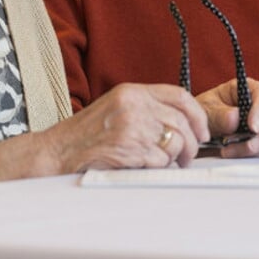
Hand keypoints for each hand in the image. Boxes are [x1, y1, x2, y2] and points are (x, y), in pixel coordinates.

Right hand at [0, 83, 207, 177]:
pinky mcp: (130, 148)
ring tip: (166, 163)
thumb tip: (181, 124)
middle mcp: (134, 104)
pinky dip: (160, 168)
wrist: (56, 151)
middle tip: (189, 156)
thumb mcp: (116, 108)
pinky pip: (161, 160)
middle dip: (192, 142)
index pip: (179, 96)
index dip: (198, 115)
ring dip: (176, 158)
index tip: (202, 130)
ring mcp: (132, 126)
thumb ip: (146, 109)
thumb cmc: (85, 135)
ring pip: (175, 142)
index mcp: (132, 91)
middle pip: (181, 121)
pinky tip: (147, 168)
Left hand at [197, 78, 258, 157]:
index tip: (253, 128)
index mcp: (250, 89)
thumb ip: (219, 115)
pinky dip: (256, 155)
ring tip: (230, 150)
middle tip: (248, 146)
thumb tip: (235, 119)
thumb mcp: (207, 110)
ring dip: (256, 148)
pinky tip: (238, 153)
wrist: (202, 129)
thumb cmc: (207, 113)